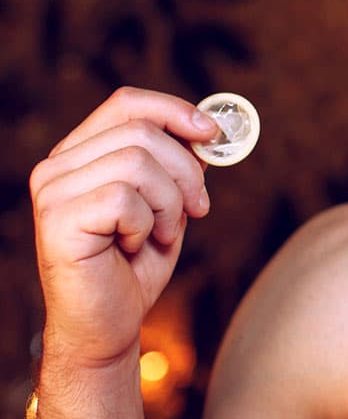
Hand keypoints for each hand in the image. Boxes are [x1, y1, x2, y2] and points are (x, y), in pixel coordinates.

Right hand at [30, 87, 217, 368]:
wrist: (107, 326)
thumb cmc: (134, 266)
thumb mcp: (167, 206)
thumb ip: (178, 167)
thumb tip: (207, 130)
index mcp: (82, 154)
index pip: (126, 103)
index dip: (175, 110)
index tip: (213, 132)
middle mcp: (59, 166)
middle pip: (141, 130)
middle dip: (187, 170)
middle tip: (199, 208)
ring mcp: (52, 192)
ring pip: (137, 161)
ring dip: (169, 203)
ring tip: (162, 233)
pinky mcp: (57, 221)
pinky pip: (125, 199)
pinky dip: (147, 224)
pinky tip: (133, 247)